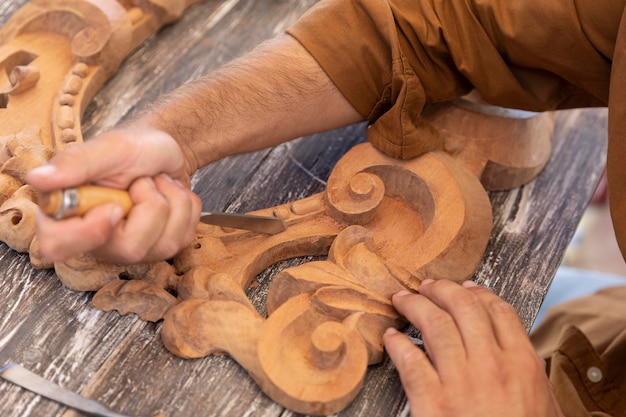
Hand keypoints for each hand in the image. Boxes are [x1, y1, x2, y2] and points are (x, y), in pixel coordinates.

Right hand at [26, 126, 201, 263]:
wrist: (164, 150)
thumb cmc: (132, 147)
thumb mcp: (108, 148)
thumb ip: (75, 163)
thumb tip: (37, 179)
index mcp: (67, 213)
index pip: (57, 246)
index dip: (89, 232)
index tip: (114, 207)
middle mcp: (96, 238)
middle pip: (129, 249)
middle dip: (150, 205)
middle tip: (143, 181)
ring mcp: (130, 248)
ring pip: (165, 243)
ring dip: (172, 200)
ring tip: (157, 183)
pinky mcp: (160, 248)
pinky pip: (184, 236)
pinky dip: (187, 207)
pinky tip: (171, 194)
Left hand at [383, 279, 563, 416]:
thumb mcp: (542, 405)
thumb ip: (526, 372)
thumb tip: (511, 349)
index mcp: (523, 364)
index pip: (499, 312)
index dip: (479, 293)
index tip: (466, 287)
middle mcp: (492, 365)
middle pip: (463, 308)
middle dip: (442, 290)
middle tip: (426, 285)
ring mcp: (460, 381)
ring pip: (434, 325)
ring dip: (415, 306)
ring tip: (402, 300)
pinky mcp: (432, 402)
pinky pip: (410, 361)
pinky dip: (397, 344)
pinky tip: (391, 337)